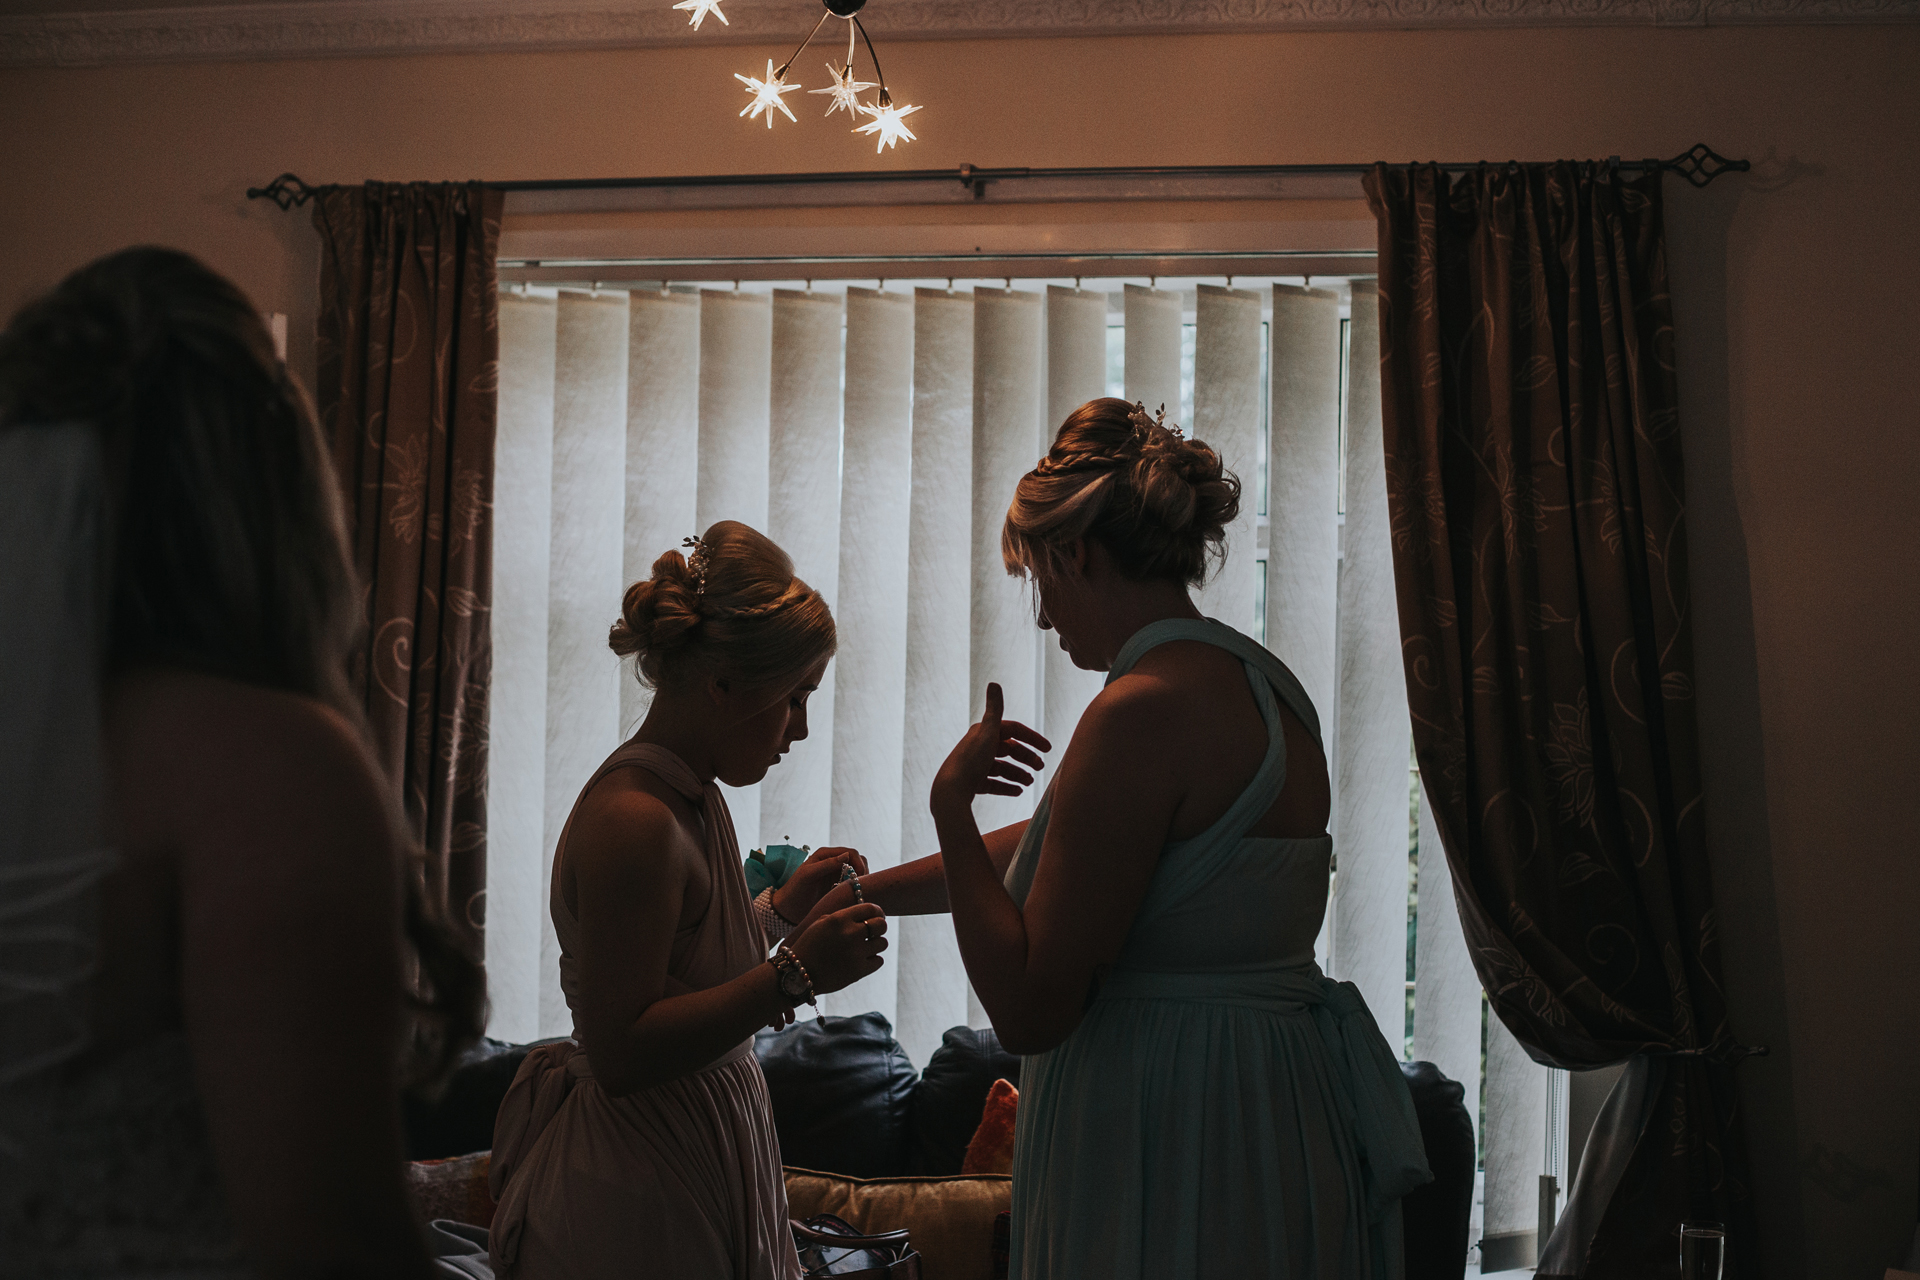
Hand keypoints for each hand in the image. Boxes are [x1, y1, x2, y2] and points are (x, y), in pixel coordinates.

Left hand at [771, 845, 867, 926]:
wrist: (788, 909)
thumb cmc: (795, 890)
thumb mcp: (808, 875)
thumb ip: (826, 864)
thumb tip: (847, 856)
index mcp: (826, 855)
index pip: (851, 853)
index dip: (859, 864)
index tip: (859, 879)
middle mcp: (833, 862)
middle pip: (858, 861)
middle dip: (863, 872)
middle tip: (860, 887)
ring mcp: (837, 874)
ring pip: (859, 872)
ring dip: (862, 880)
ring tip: (856, 893)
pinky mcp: (838, 886)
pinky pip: (854, 883)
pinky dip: (858, 888)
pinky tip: (853, 897)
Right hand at [787, 903, 887, 995]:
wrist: (797, 973)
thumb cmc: (809, 946)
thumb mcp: (821, 923)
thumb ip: (843, 917)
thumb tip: (866, 915)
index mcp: (840, 919)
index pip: (871, 909)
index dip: (877, 912)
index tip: (876, 917)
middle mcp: (850, 933)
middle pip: (882, 925)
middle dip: (879, 928)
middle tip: (873, 933)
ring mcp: (856, 953)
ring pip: (882, 943)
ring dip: (876, 945)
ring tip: (865, 948)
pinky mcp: (859, 971)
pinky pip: (878, 961)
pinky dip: (873, 961)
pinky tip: (862, 960)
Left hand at [931, 682, 1050, 818]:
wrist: (950, 790)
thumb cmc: (970, 760)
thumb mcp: (987, 733)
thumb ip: (994, 709)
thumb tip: (994, 683)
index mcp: (983, 732)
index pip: (1012, 730)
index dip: (1031, 737)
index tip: (1048, 749)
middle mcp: (978, 747)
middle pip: (1008, 750)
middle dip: (1026, 757)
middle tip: (1041, 767)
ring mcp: (976, 766)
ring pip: (1002, 768)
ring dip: (1018, 773)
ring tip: (1030, 781)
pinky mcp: (973, 783)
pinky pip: (994, 784)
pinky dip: (1007, 787)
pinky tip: (1018, 791)